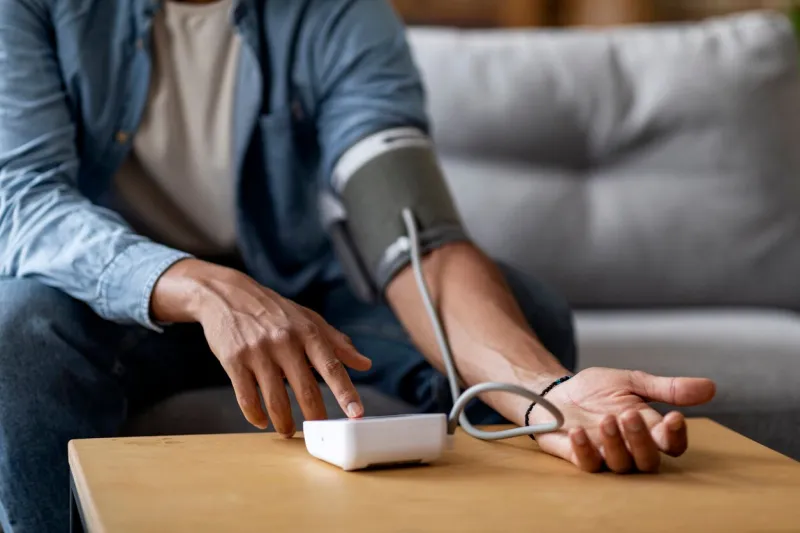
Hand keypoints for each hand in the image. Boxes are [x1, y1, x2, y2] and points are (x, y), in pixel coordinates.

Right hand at [151, 259, 371, 435]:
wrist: (227, 294)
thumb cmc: (275, 310)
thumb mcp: (309, 319)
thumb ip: (337, 343)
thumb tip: (365, 364)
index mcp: (307, 331)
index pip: (331, 366)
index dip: (345, 392)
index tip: (356, 414)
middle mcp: (285, 341)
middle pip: (306, 389)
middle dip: (315, 417)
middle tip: (320, 432)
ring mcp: (258, 351)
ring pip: (276, 400)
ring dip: (284, 423)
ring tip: (288, 431)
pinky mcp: (234, 361)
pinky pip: (246, 398)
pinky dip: (256, 415)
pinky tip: (262, 421)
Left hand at [528, 368, 715, 472]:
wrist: (556, 391)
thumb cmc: (597, 390)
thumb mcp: (632, 382)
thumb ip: (667, 388)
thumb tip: (711, 387)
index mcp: (649, 430)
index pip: (673, 445)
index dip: (676, 436)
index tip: (674, 417)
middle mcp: (631, 448)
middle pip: (649, 460)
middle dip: (642, 440)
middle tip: (630, 414)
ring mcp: (605, 455)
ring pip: (621, 465)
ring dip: (615, 443)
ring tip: (606, 420)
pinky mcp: (580, 457)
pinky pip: (587, 464)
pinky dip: (584, 450)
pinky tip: (578, 432)